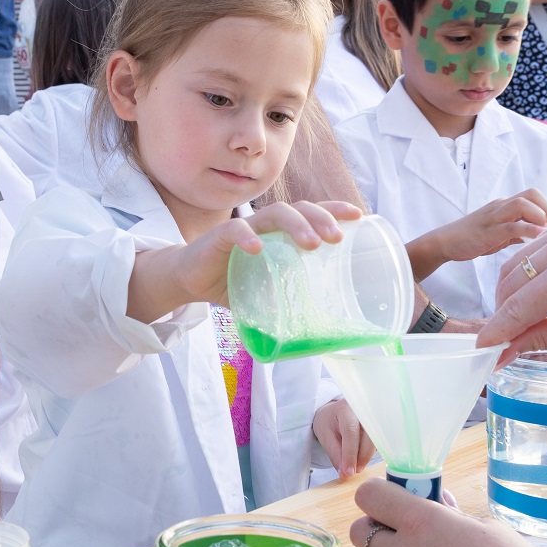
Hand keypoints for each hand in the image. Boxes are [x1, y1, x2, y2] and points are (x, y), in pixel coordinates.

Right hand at [171, 201, 362, 306]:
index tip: (357, 215)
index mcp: (279, 233)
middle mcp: (265, 225)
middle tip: (336, 239)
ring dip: (295, 225)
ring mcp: (244, 228)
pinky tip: (257, 248)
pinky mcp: (219, 237)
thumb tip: (319, 336)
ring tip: (311, 244)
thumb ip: (286, 302)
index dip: (334, 210)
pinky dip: (247, 237)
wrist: (189, 279)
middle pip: (299, 209)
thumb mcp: (265, 291)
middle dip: (321, 219)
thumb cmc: (231, 282)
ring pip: (274, 214)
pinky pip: (235, 230)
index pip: (311, 213)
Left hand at [312, 398, 374, 477]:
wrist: (334, 412)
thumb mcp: (325, 437)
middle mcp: (364, 411)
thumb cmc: (328, 422)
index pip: (351, 432)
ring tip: (356, 466)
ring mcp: (373, 417)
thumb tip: (345, 474)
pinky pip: (378, 442)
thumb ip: (335, 455)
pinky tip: (361, 458)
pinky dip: (370, 453)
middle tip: (353, 472)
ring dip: (367, 457)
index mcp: (346, 409)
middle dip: (362, 457)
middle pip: (369, 436)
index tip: (349, 472)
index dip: (350, 454)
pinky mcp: (379, 426)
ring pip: (376, 441)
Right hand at [435, 188, 546, 262]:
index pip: (533, 196)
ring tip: (543, 232)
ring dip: (539, 216)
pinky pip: (512, 226)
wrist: (444, 242)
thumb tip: (539, 234)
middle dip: (546, 208)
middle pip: (531, 194)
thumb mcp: (498, 234)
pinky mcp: (488, 231)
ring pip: (523, 205)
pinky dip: (529, 230)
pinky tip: (538, 237)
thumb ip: (517, 232)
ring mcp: (494, 217)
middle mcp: (500, 206)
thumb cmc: (471, 238)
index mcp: (504, 205)